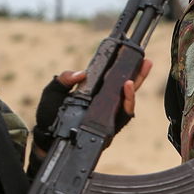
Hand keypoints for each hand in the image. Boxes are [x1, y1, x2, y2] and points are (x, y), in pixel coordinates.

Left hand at [33, 59, 150, 151]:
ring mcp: (108, 115)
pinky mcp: (110, 127)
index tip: (133, 56)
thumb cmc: (49, 114)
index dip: (124, 68)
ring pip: (128, 102)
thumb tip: (81, 73)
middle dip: (138, 75)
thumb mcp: (53, 91)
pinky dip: (127, 104)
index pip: (112, 79)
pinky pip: (124, 116)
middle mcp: (104, 102)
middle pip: (126, 88)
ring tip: (131, 80)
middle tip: (146, 62)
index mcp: (94, 91)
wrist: (47, 136)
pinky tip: (127, 92)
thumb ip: (64, 79)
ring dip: (132, 91)